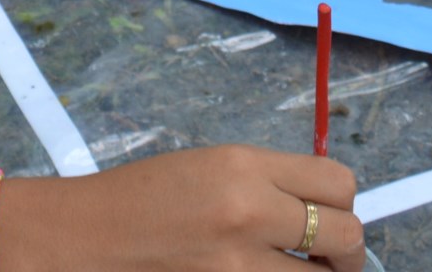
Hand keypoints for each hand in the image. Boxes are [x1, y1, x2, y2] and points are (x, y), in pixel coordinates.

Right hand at [18, 148, 363, 271]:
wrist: (85, 238)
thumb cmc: (145, 199)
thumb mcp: (213, 168)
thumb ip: (270, 183)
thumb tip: (326, 208)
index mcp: (245, 168)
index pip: (338, 183)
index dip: (345, 203)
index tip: (335, 217)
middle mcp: (249, 214)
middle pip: (346, 236)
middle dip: (346, 251)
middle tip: (332, 259)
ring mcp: (238, 268)